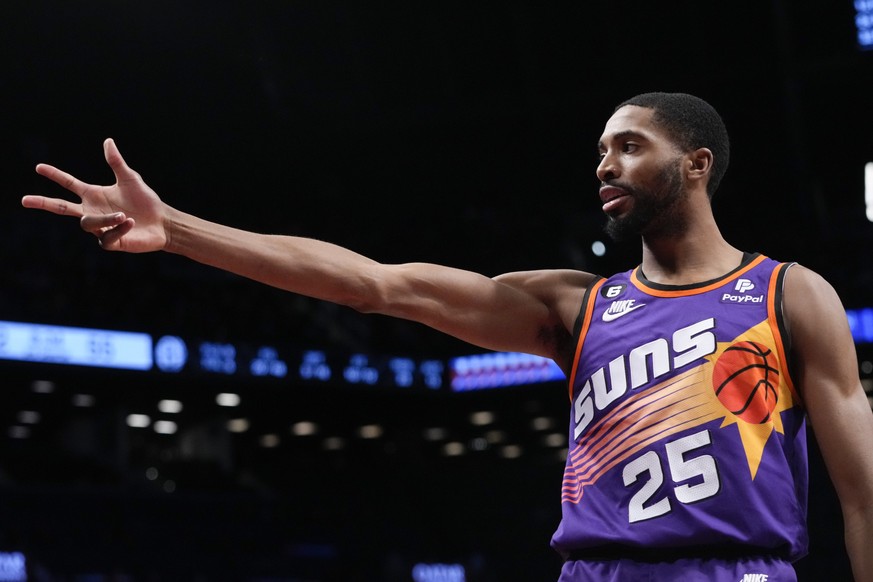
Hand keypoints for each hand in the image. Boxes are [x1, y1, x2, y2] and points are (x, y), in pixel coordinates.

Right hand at [22, 138, 168, 252]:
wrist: (162, 222)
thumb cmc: (146, 201)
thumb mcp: (130, 179)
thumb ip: (116, 162)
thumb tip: (108, 141)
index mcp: (94, 195)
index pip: (69, 184)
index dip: (55, 176)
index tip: (39, 167)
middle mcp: (93, 211)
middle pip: (62, 208)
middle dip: (44, 203)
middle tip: (24, 200)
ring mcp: (100, 228)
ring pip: (88, 224)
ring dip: (106, 218)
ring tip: (124, 214)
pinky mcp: (111, 242)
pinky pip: (106, 237)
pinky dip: (118, 228)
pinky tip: (130, 222)